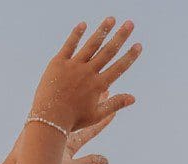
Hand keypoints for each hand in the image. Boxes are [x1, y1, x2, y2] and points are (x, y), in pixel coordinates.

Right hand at [10, 92, 126, 163]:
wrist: (24, 163)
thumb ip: (90, 162)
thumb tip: (107, 161)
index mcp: (74, 142)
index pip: (93, 130)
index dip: (105, 121)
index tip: (115, 111)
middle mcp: (65, 132)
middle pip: (83, 114)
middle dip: (94, 102)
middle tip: (106, 88)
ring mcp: (53, 125)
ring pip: (70, 105)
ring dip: (79, 93)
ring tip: (88, 79)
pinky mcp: (42, 119)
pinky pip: (55, 103)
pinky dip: (62, 94)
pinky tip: (65, 81)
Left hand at [28, 17, 140, 135]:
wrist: (49, 119)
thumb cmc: (73, 120)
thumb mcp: (96, 115)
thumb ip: (115, 104)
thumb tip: (133, 98)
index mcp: (98, 86)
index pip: (118, 68)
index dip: (130, 56)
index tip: (138, 45)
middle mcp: (88, 72)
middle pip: (108, 51)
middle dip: (120, 37)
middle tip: (130, 23)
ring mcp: (73, 66)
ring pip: (91, 44)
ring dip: (102, 30)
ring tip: (111, 19)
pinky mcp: (59, 62)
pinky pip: (69, 45)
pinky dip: (76, 34)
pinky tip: (83, 24)